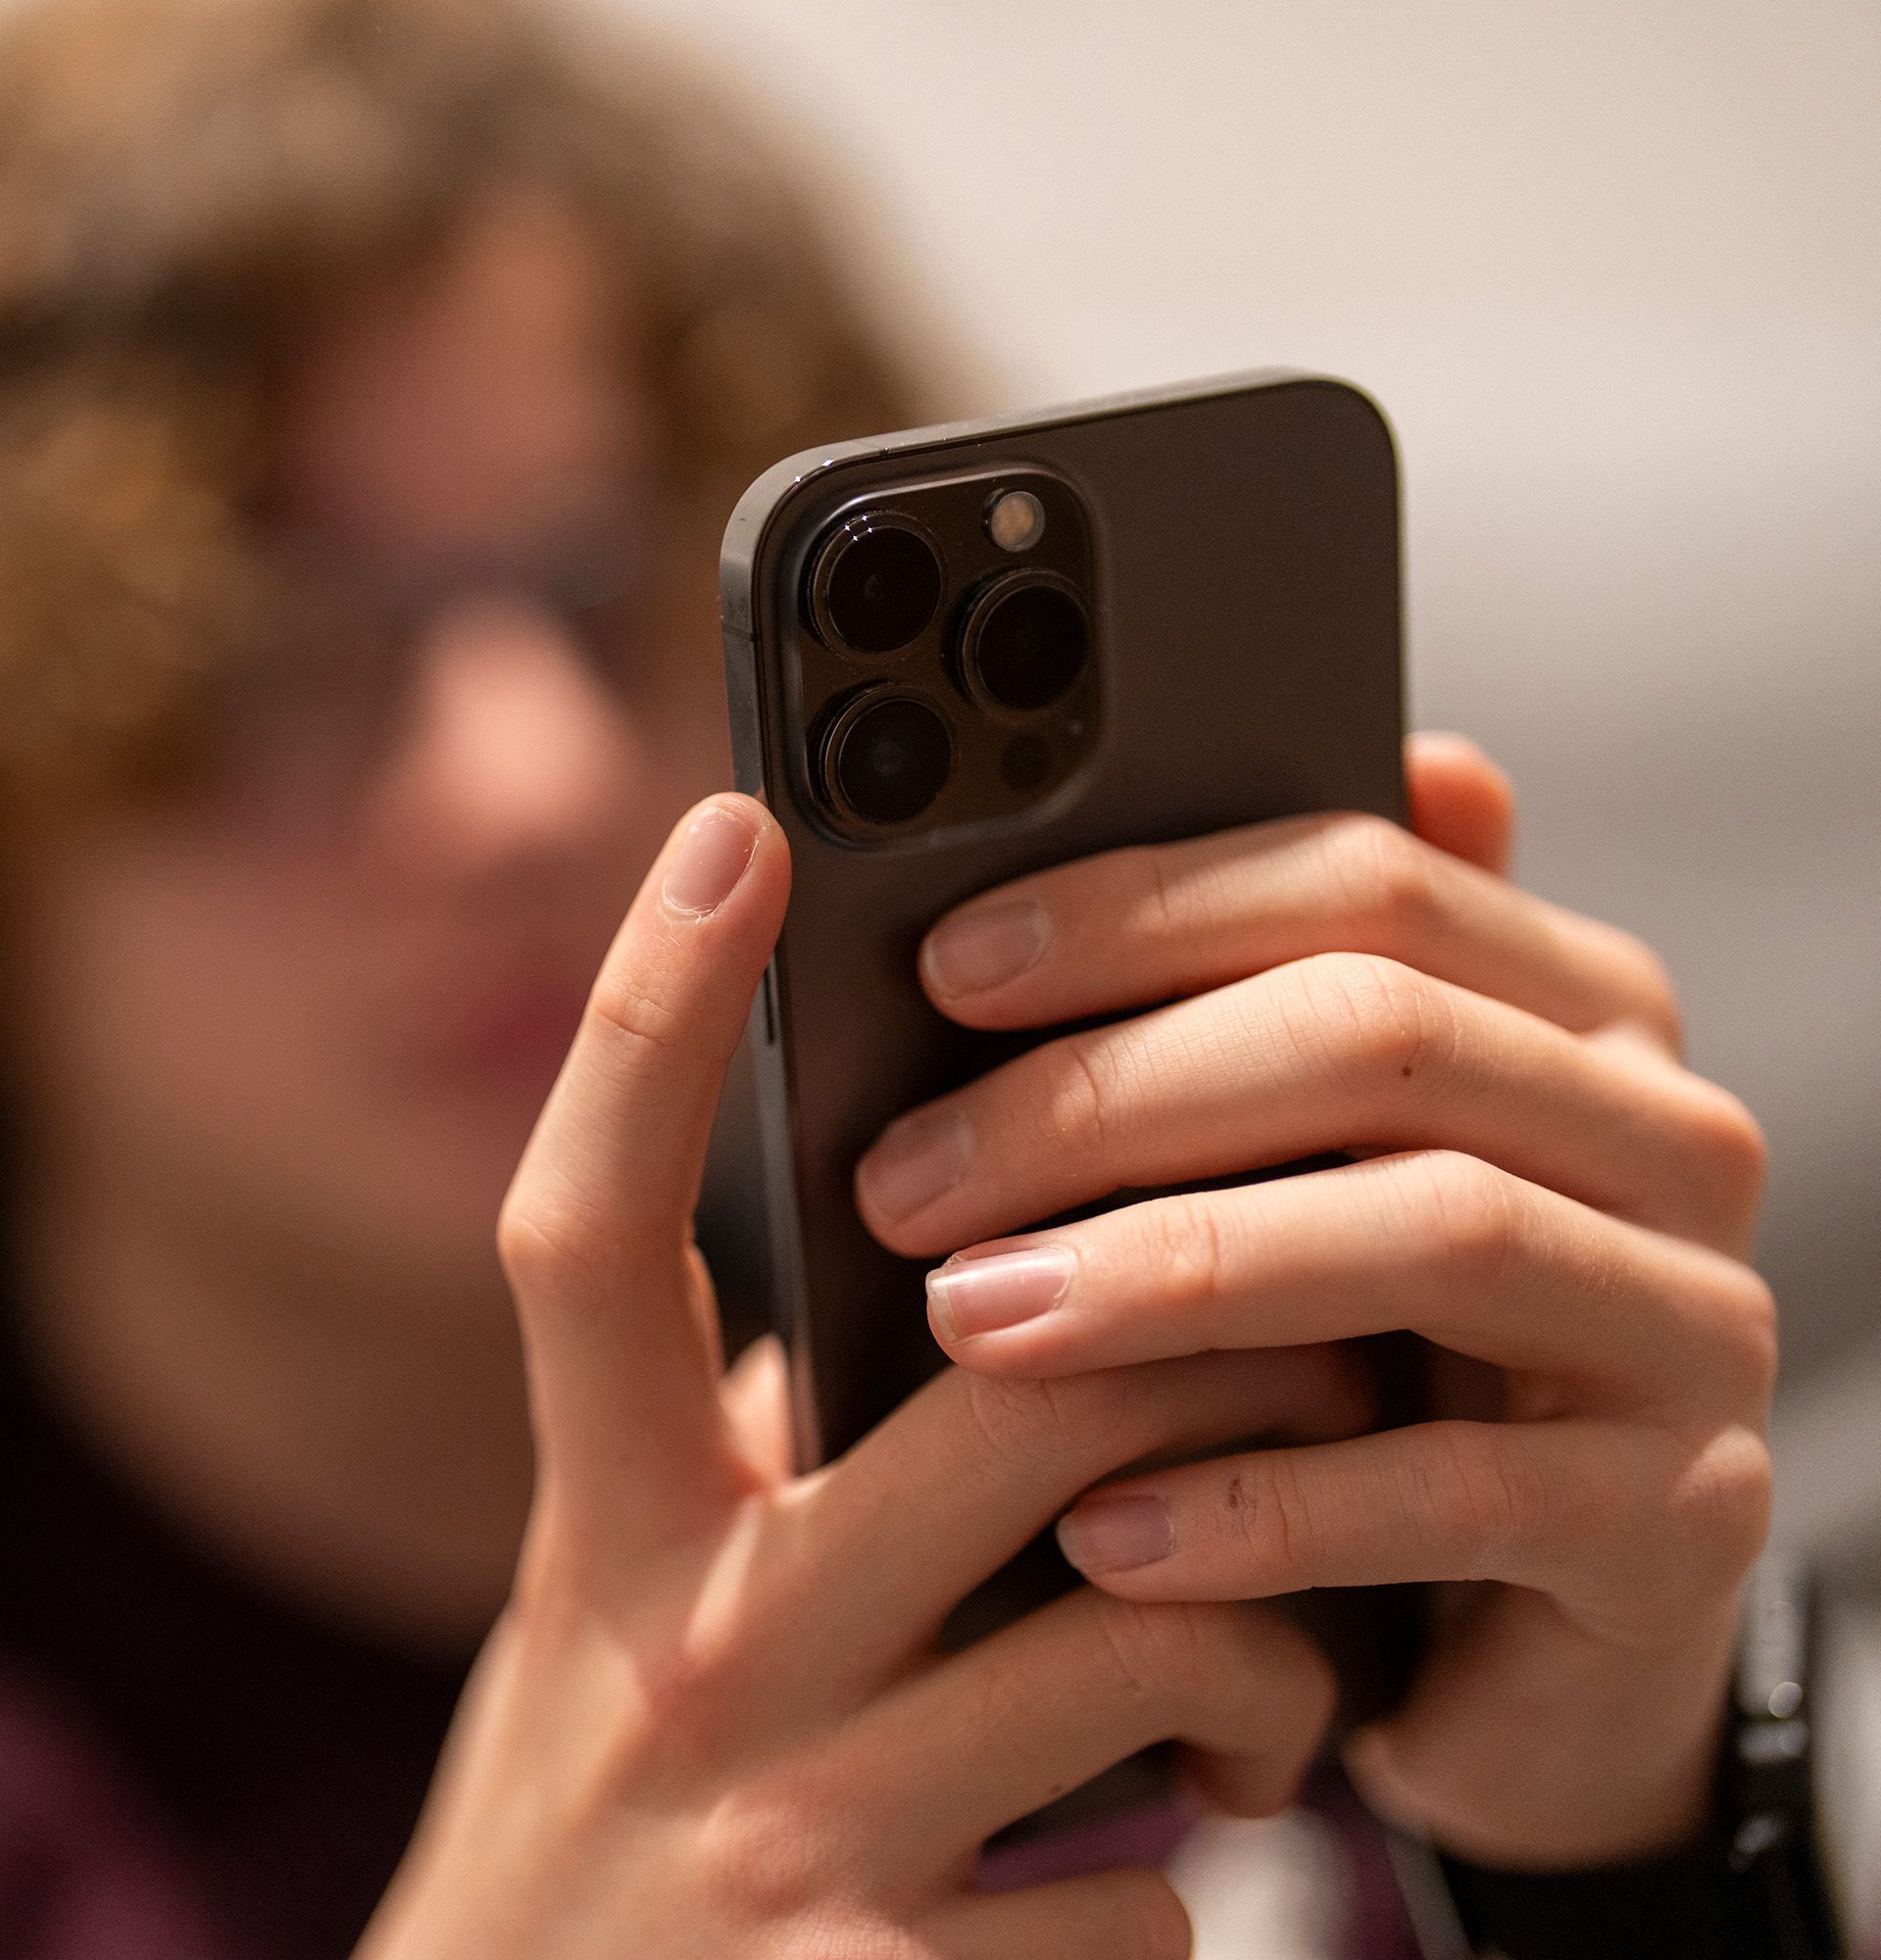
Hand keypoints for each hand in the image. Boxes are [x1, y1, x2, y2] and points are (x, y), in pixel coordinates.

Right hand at [364, 795, 1360, 1959]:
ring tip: (1263, 1648)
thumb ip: (737, 1448)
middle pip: (1014, 1382)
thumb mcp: (609, 1619)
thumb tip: (937, 1264)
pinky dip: (1221, 1848)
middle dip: (1216, 1324)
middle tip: (1286, 1327)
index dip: (642, 1017)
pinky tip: (1178, 1851)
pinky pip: (1176, 1882)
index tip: (728, 824)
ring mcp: (797, 1843)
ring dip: (1272, 1619)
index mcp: (592, 1540)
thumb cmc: (600, 1826)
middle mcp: (681, 1665)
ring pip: (1159, 1610)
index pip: (579, 1238)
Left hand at [860, 733, 1772, 1868]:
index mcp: (1575, 1006)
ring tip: (971, 1320)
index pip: (1364, 886)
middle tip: (899, 1183)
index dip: (1141, 914)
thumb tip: (1008, 890)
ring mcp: (1697, 1327)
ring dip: (1169, 1275)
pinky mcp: (1686, 1525)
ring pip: (1439, 1234)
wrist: (1514, 1649)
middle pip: (1385, 1041)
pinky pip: (1457, 1491)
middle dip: (1109, 1097)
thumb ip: (1214, 1040)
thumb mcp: (1296, 1196)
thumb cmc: (1366, 1376)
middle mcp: (1667, 1137)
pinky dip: (1258, 1507)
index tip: (941, 971)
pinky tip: (1097, 1529)